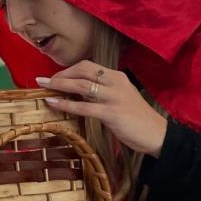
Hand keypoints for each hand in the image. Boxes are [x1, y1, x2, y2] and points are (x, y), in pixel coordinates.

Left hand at [38, 61, 166, 156]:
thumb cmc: (136, 119)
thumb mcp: (119, 98)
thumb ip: (100, 93)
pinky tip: (52, 103)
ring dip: (59, 85)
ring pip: (81, 86)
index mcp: (117, 77)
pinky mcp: (112, 113)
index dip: (68, 70)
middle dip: (60, 75)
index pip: (88, 66)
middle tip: (43, 81)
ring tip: (43, 87)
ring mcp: (114, 97)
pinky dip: (65, 103)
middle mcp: (116, 83)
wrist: (157, 134)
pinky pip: (84, 106)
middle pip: (82, 71)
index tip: (55, 77)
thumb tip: (74, 91)